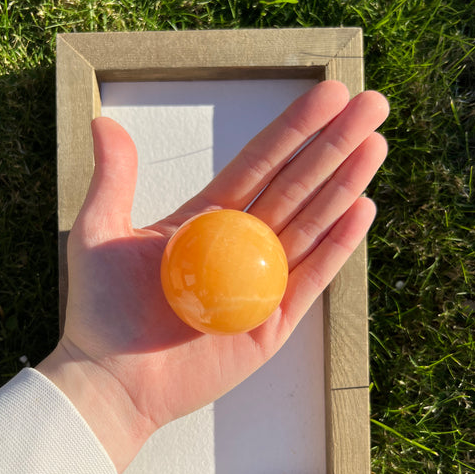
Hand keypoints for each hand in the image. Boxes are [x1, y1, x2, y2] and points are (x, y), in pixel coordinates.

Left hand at [38, 80, 388, 472]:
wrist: (111, 380)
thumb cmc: (101, 310)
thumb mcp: (98, 232)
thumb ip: (114, 178)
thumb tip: (105, 121)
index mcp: (206, 219)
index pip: (260, 163)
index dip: (294, 129)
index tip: (329, 94)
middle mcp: (239, 244)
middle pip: (296, 185)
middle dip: (334, 145)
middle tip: (373, 105)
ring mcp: (260, 282)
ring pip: (311, 225)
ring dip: (345, 185)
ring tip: (376, 145)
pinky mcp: (272, 322)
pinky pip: (311, 278)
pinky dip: (337, 245)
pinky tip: (362, 208)